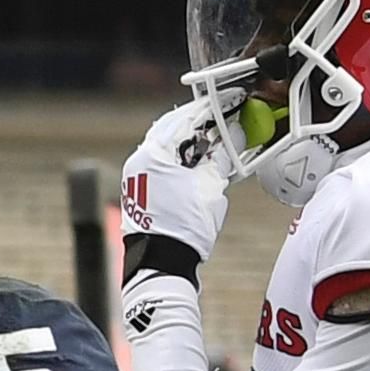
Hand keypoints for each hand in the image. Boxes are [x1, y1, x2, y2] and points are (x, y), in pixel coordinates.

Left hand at [120, 97, 242, 265]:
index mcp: (152, 154)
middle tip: (224, 123)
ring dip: (192, 146)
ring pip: (168, 150)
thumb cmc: (183, 228)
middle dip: (200, 128)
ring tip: (217, 146)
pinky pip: (163, 167)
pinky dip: (182, 163)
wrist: (162, 265)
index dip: (210, 111)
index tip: (228, 105)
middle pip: (173, 133)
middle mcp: (138, 162)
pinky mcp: (140, 193)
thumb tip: (233, 137)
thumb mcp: (210, 188)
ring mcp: (136, 178)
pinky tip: (200, 167)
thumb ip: (221, 158)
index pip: (184, 120)